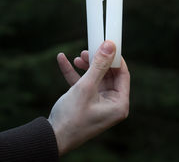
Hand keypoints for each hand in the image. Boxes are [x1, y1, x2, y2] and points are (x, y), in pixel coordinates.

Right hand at [48, 40, 129, 155]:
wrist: (51, 137)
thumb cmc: (71, 117)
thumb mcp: (86, 87)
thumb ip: (99, 65)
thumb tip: (110, 46)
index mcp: (119, 103)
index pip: (123, 74)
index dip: (115, 58)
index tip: (107, 45)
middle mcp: (111, 104)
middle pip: (108, 74)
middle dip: (97, 61)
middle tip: (88, 50)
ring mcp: (98, 103)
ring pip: (95, 77)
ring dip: (85, 66)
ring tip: (77, 56)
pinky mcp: (86, 103)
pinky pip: (83, 84)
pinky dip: (74, 73)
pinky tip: (63, 60)